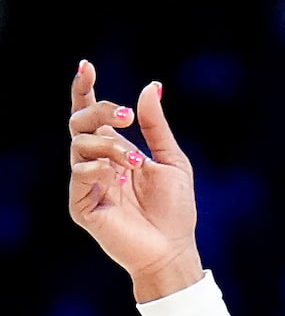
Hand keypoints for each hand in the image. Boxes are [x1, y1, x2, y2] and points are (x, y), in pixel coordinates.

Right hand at [65, 60, 201, 299]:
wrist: (174, 249)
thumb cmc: (174, 210)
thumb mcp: (172, 161)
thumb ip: (157, 127)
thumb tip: (152, 87)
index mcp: (113, 150)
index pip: (89, 115)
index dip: (84, 89)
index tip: (87, 65)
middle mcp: (95, 162)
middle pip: (80, 123)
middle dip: (100, 113)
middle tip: (126, 116)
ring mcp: (86, 182)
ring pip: (81, 146)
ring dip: (111, 148)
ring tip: (137, 164)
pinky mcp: (81, 204)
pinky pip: (80, 175)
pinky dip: (101, 170)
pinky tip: (120, 180)